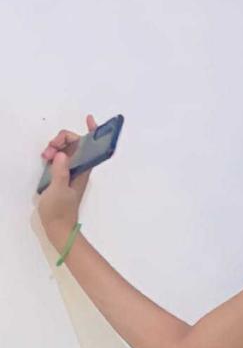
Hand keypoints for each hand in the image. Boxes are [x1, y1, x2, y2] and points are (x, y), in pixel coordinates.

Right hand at [37, 114, 97, 239]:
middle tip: (48, 150)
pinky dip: (53, 154)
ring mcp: (72, 171)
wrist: (58, 228)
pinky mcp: (64, 175)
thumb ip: (60, 172)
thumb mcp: (58, 191)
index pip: (91, 147)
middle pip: (75, 143)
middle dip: (62, 139)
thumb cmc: (59, 211)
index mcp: (83, 170)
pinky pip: (61, 157)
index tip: (89, 119)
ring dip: (55, 147)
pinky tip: (45, 159)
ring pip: (66, 149)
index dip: (92, 131)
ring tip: (44, 157)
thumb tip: (62, 154)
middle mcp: (80, 168)